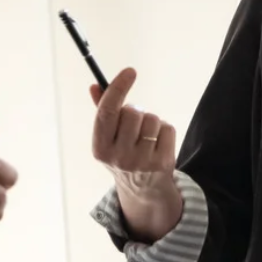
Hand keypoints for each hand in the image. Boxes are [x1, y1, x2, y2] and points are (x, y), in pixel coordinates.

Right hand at [89, 67, 184, 239]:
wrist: (143, 190)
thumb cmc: (124, 154)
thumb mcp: (109, 138)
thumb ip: (102, 111)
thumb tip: (94, 85)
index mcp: (100, 149)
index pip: (107, 112)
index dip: (118, 88)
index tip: (130, 71)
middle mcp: (118, 157)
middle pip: (132, 112)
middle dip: (135, 111)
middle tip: (134, 124)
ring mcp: (141, 162)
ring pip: (152, 119)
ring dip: (151, 121)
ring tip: (147, 135)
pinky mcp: (162, 163)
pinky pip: (167, 128)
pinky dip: (165, 130)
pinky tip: (158, 143)